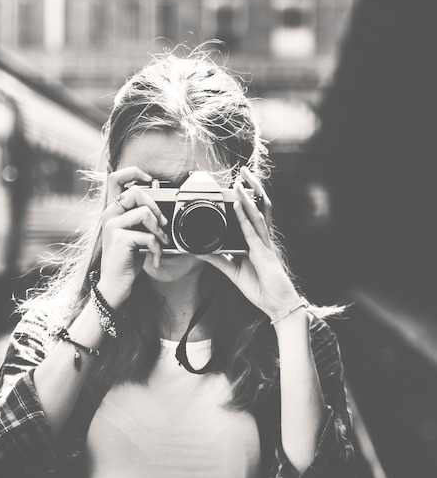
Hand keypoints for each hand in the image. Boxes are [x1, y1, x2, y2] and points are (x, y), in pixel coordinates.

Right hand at [98, 167, 169, 308]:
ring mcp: (112, 226)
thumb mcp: (134, 234)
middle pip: (135, 191)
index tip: (149, 179)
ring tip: (160, 243)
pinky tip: (154, 259)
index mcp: (112, 210)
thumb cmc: (127, 259)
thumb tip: (159, 206)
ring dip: (159, 230)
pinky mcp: (119, 239)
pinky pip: (148, 236)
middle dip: (155, 206)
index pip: (115, 178)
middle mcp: (109, 215)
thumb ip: (140, 218)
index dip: (133, 172)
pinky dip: (157, 249)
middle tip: (161, 223)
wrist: (114, 284)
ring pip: (144, 213)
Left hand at [196, 167, 300, 318]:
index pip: (254, 214)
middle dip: (253, 188)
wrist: (278, 306)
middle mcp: (263, 239)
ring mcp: (265, 245)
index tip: (239, 184)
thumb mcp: (233, 272)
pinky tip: (238, 205)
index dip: (249, 198)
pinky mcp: (263, 254)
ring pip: (258, 214)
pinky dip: (244, 217)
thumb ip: (218, 260)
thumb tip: (199, 251)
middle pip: (260, 206)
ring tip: (239, 181)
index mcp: (258, 242)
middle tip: (244, 171)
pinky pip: (252, 232)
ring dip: (248, 196)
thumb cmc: (261, 288)